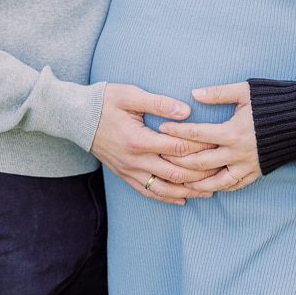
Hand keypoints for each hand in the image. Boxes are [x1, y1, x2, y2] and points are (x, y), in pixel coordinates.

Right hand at [91, 83, 216, 204]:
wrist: (74, 117)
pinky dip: (166, 197)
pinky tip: (182, 199)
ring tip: (209, 191)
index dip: (200, 146)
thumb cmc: (103, 101)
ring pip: (164, 188)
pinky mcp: (123, 174)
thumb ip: (159, 103)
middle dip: (201, 173)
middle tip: (221, 170)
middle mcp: (135, 160)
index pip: (178, 147)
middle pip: (176, 173)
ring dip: (188, 191)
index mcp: (139, 140)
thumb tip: (186, 112)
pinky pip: (147, 191)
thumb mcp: (130, 95)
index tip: (217, 142)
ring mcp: (128, 170)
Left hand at [157, 82, 260, 193]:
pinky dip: (219, 187)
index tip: (161, 128)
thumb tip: (194, 93)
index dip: (176, 131)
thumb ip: (218, 93)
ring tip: (180, 181)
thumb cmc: (275, 101)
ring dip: (196, 182)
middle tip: (161, 157)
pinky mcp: (257, 172)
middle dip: (178, 160)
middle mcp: (237, 153)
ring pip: (216, 181)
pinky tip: (207, 187)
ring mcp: (248, 165)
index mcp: (232, 132)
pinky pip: (234, 185)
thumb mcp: (246, 91)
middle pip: (200, 162)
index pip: (196, 134)